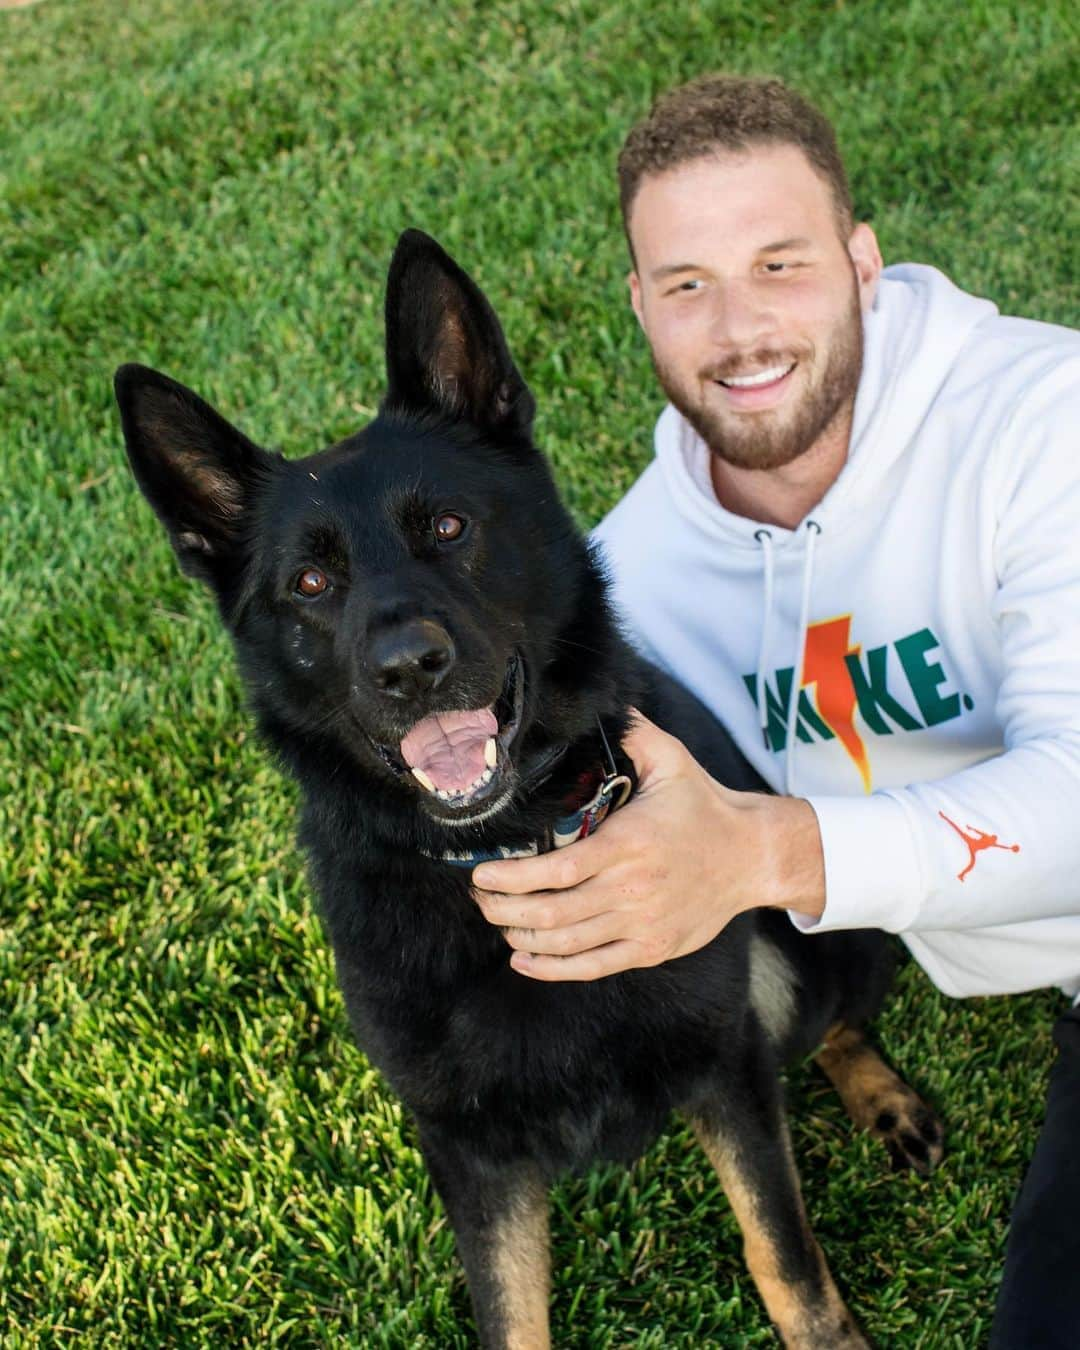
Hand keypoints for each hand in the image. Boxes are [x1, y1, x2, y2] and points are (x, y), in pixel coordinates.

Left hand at [472, 711, 824, 980]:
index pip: (557, 872)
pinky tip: (523, 957)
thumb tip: (596, 705)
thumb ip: (632, 732)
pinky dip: (552, 968)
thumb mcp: (671, 759)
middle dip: (503, 908)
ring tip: (497, 919)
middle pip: (551, 914)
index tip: (480, 873)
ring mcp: (641, 924)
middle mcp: (632, 889)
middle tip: (479, 896)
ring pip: (566, 944)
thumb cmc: (705, 806)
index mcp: (629, 844)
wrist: (753, 856)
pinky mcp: (651, 949)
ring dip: (520, 935)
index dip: (511, 879)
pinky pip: (592, 967)